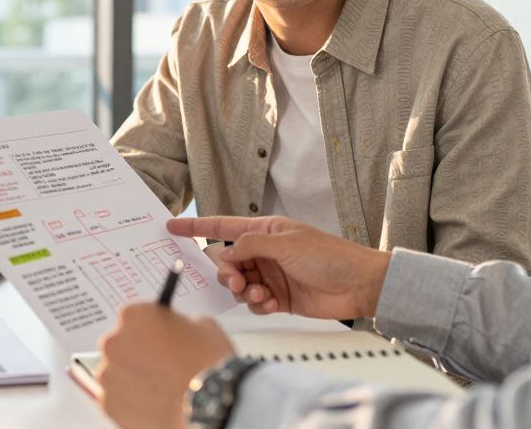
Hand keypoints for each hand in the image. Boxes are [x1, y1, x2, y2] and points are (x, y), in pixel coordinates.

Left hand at [96, 303, 234, 428]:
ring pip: (116, 372)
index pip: (134, 317)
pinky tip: (152, 401)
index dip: (148, 329)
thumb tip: (174, 330)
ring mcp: (108, 375)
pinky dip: (129, 400)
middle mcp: (114, 342)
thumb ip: (177, 323)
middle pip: (120, 344)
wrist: (210, 404)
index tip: (157, 337)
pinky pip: (115, 397)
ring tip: (158, 386)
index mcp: (134, 315)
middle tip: (160, 364)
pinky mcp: (108, 404)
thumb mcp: (201, 325)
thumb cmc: (207, 364)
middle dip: (136, 353)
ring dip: (131, 376)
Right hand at [168, 216, 391, 318]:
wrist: (359, 284)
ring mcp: (272, 275)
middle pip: (229, 262)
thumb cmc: (330, 256)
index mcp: (266, 230)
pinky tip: (272, 302)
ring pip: (240, 284)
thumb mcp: (286, 244)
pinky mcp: (280, 297)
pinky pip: (256, 302)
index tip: (172, 226)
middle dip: (228, 273)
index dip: (197, 227)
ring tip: (260, 293)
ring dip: (245, 291)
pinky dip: (259, 304)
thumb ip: (251, 245)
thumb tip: (225, 252)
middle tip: (239, 281)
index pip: (223, 226)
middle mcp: (266, 252)